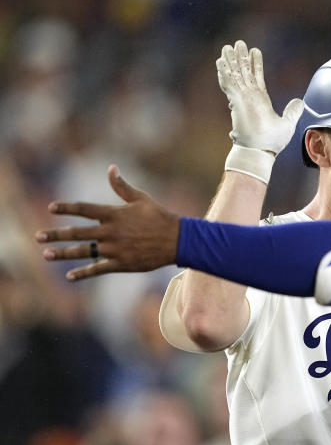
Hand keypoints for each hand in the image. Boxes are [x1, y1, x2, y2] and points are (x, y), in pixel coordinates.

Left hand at [36, 166, 180, 279]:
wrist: (178, 240)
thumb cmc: (160, 217)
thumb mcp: (141, 199)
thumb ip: (122, 186)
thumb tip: (111, 168)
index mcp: (115, 214)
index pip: (85, 209)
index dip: (67, 208)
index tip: (51, 208)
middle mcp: (111, 232)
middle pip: (78, 233)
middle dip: (56, 235)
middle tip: (38, 236)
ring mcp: (115, 249)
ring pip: (84, 252)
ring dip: (63, 253)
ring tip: (46, 255)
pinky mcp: (122, 263)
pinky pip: (98, 269)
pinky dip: (83, 273)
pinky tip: (69, 275)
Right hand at [218, 41, 303, 182]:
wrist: (260, 150)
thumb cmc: (271, 141)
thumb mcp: (288, 123)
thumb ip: (292, 111)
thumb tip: (300, 101)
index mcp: (260, 100)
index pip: (257, 77)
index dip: (256, 64)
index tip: (255, 51)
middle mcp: (250, 96)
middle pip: (244, 71)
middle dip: (241, 57)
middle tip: (238, 43)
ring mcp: (242, 98)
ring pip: (235, 74)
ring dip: (231, 60)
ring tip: (228, 46)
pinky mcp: (236, 101)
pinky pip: (228, 83)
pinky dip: (224, 72)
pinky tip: (220, 61)